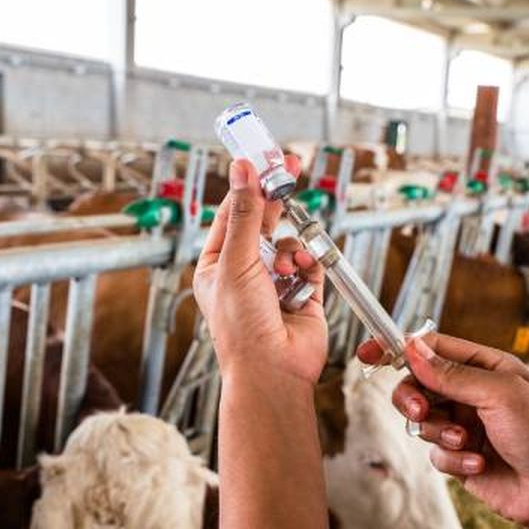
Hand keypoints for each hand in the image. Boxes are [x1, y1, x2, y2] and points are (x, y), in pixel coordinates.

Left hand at [194, 158, 326, 385]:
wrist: (273, 371)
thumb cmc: (242, 327)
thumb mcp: (238, 262)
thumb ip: (246, 214)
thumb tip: (242, 171)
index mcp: (217, 266)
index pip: (232, 215)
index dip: (247, 185)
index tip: (261, 157)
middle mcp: (245, 274)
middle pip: (263, 224)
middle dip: (276, 201)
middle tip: (290, 167)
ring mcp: (275, 284)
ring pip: (291, 243)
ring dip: (293, 247)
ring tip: (290, 263)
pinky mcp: (303, 295)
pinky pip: (311, 264)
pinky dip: (310, 263)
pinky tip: (304, 272)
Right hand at [360, 333, 528, 528]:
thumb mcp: (500, 395)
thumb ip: (452, 374)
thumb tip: (412, 348)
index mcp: (487, 367)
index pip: (433, 348)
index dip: (400, 349)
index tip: (369, 353)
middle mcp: (473, 393)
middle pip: (418, 384)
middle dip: (413, 398)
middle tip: (419, 412)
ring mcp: (466, 425)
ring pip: (422, 421)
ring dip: (440, 433)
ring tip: (468, 444)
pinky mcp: (461, 457)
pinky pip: (435, 453)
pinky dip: (453, 459)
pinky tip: (480, 465)